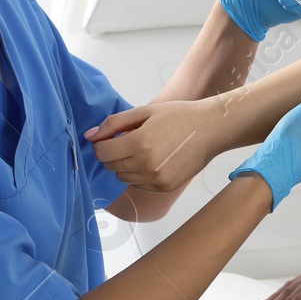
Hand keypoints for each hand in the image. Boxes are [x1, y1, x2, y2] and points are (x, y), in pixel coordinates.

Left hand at [87, 100, 217, 193]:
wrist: (210, 129)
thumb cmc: (178, 116)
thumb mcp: (144, 112)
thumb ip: (114, 123)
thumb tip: (89, 135)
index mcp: (138, 143)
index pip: (102, 153)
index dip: (101, 145)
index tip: (109, 138)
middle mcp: (145, 165)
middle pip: (111, 166)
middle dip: (113, 154)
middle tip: (129, 140)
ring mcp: (156, 179)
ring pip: (123, 178)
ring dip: (126, 165)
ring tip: (144, 149)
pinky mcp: (164, 188)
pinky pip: (139, 184)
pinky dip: (140, 174)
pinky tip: (154, 159)